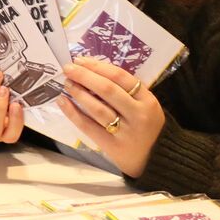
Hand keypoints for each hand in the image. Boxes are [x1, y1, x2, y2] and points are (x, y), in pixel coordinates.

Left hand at [58, 56, 164, 176]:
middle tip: (68, 69)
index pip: (120, 77)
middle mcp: (138, 115)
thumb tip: (92, 70)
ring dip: (78, 93)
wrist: (156, 158)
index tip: (80, 60)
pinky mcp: (112, 145)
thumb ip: (126, 90)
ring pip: (97, 108)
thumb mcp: (145, 105)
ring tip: (67, 83)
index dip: (98, 66)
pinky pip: (88, 126)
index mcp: (148, 100)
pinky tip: (62, 102)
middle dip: (85, 76)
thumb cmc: (146, 126)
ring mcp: (125, 132)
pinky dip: (73, 113)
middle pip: (107, 90)